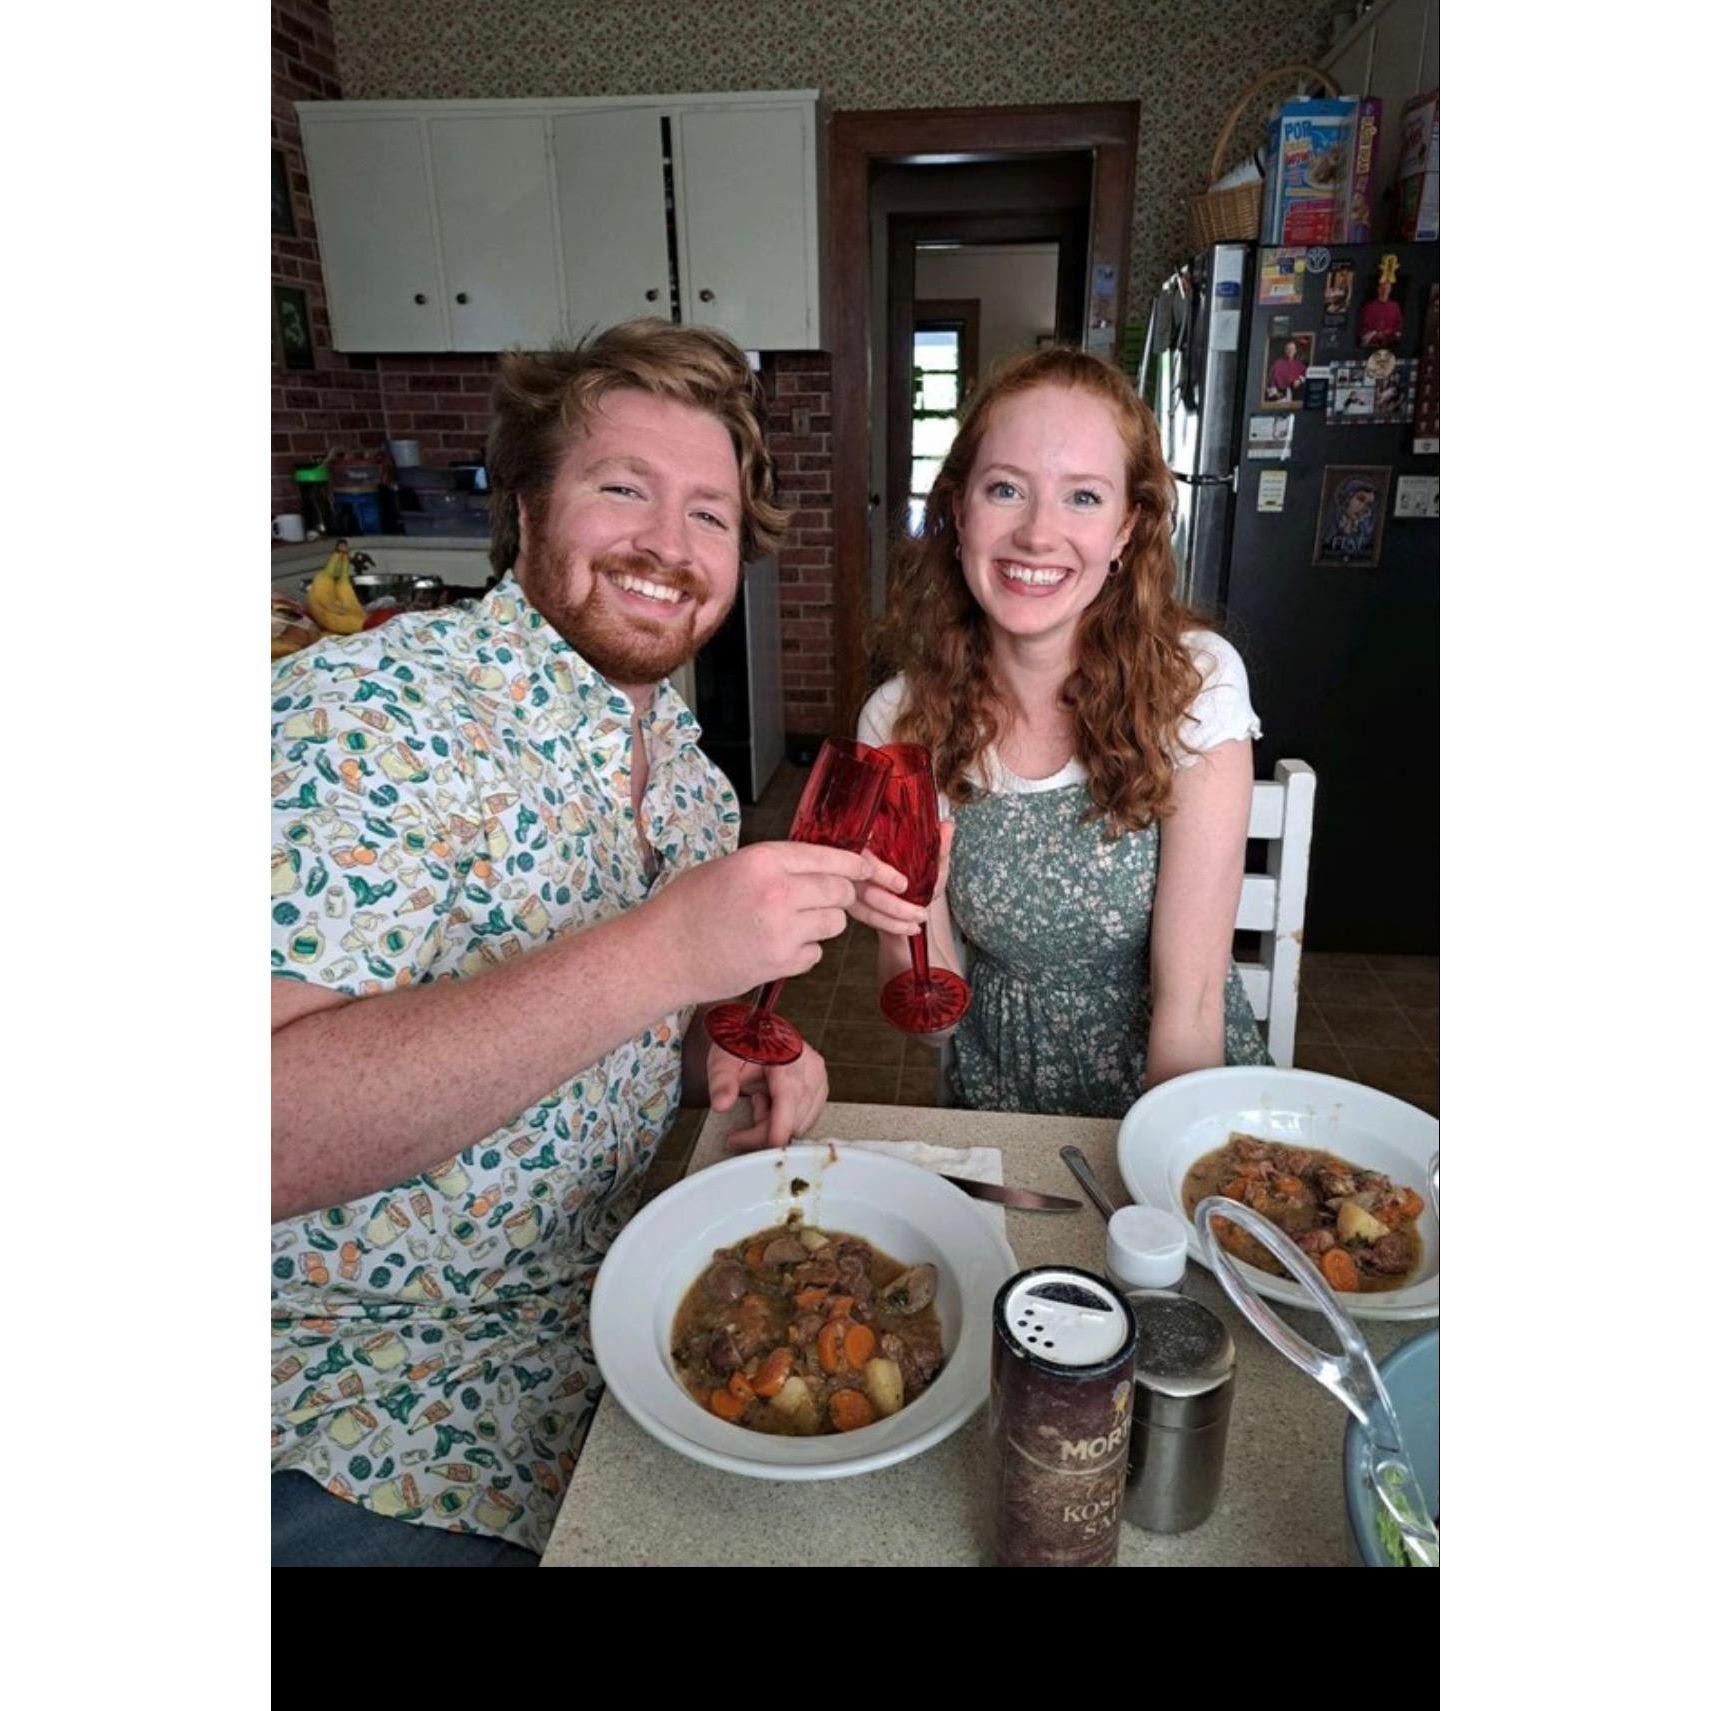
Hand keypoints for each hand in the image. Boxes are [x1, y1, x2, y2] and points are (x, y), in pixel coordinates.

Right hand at [650, 840, 877, 1005]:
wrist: (664, 953)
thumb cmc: (689, 906)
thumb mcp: (732, 866)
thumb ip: (776, 865)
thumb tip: (817, 866)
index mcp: (763, 860)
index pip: (829, 856)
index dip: (854, 864)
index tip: (867, 869)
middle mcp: (777, 892)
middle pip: (840, 891)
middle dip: (839, 895)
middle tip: (821, 900)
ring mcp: (782, 931)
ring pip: (834, 924)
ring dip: (821, 924)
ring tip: (788, 925)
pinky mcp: (781, 963)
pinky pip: (816, 954)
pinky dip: (803, 952)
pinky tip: (773, 947)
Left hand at [707, 1041, 828, 1151]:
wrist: (754, 1031)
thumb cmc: (742, 1043)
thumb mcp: (723, 1059)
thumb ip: (721, 1082)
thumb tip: (721, 1104)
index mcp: (791, 1057)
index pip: (788, 1102)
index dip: (775, 1131)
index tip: (759, 1145)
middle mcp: (812, 1069)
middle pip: (793, 1121)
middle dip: (764, 1128)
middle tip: (744, 1113)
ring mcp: (820, 1080)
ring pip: (799, 1126)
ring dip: (774, 1125)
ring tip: (758, 1101)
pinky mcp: (820, 1090)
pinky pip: (804, 1121)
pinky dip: (784, 1121)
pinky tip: (771, 1103)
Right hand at [851, 819, 951, 933]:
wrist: (903, 889)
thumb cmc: (913, 870)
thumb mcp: (929, 859)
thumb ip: (937, 844)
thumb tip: (948, 826)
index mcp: (868, 842)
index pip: (864, 857)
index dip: (881, 873)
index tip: (903, 885)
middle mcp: (852, 863)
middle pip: (865, 889)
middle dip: (894, 905)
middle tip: (920, 912)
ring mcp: (847, 884)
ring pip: (864, 908)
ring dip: (894, 920)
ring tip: (919, 922)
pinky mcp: (851, 902)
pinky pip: (866, 918)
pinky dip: (890, 926)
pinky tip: (910, 928)